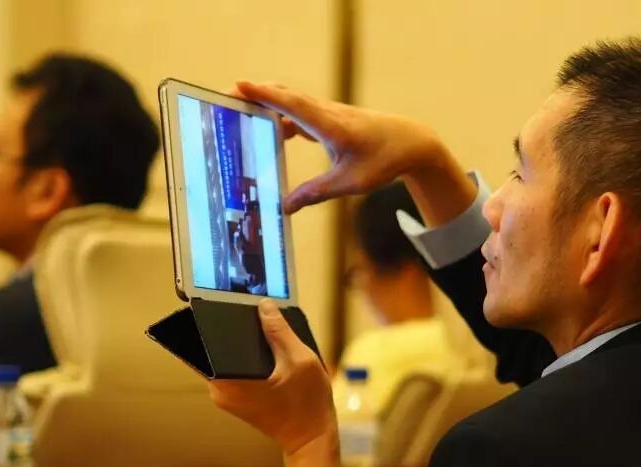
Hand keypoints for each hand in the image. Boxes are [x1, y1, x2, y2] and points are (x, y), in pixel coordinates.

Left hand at [209, 300, 340, 466]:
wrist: (311, 438)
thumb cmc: (307, 403)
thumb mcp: (300, 360)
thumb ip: (279, 331)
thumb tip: (263, 305)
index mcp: (228, 380)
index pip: (206, 340)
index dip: (214, 318)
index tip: (224, 302)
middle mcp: (219, 389)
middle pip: (215, 347)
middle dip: (233, 329)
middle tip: (254, 313)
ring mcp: (225, 395)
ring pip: (226, 357)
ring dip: (242, 344)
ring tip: (265, 330)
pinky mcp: (234, 397)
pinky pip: (234, 368)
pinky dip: (247, 358)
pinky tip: (267, 349)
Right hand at [235, 81, 476, 224]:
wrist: (413, 144)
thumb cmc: (384, 161)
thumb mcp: (349, 183)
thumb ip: (315, 194)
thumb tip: (284, 208)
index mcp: (330, 125)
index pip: (291, 104)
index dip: (264, 96)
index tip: (239, 86)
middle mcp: (328, 113)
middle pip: (286, 96)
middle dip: (256, 94)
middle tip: (227, 97)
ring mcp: (331, 113)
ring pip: (293, 102)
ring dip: (268, 104)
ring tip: (242, 111)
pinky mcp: (334, 119)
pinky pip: (303, 112)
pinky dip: (285, 116)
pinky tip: (275, 131)